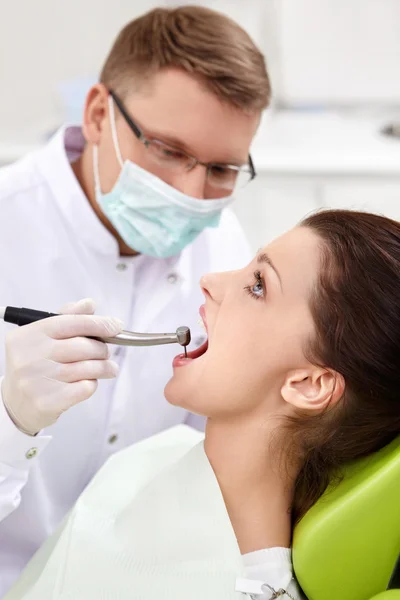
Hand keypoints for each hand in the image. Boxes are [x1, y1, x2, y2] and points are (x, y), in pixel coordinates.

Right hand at [1, 299, 121, 435]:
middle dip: (102, 349)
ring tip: (109, 368)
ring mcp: (36, 381)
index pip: (70, 323)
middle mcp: (28, 357)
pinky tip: (89, 382)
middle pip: (82, 347)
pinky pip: (84, 388)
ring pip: (87, 368)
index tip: (116, 326)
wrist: (16, 405)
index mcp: (27, 336)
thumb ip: (66, 318)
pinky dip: (93, 384)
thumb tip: (89, 304)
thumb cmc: (35, 366)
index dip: (98, 323)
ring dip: (104, 367)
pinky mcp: (46, 402)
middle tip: (106, 352)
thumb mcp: (43, 338)